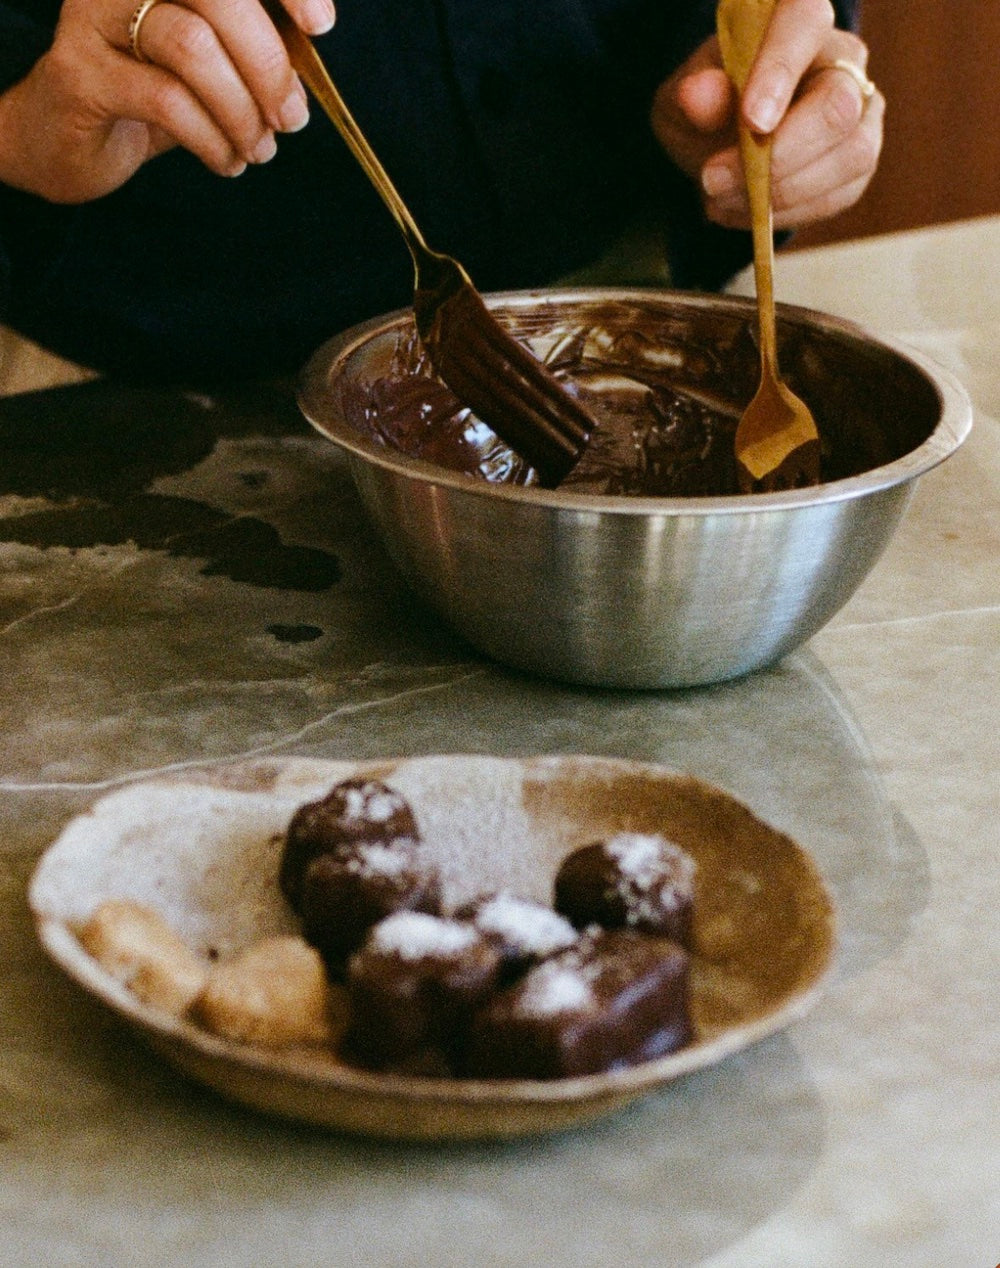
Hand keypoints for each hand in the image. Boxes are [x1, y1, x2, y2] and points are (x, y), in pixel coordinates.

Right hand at [0, 0, 334, 203]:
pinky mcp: (81, 73)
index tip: (320, 25)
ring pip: (193, 49)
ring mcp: (94, 18)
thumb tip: (305, 63)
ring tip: (258, 149)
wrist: (62, 138)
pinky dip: (211, 140)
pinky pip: (166, 101)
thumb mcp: (209, 65)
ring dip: (242, 111)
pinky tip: (226, 161)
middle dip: (268, 64)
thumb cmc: (147, 93)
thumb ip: (251, 50)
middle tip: (291, 118)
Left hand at [650, 0, 883, 229]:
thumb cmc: (708, 107)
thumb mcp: (683, 100)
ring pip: (850, 156)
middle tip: (715, 178)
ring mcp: (860, 114)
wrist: (721, 143)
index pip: (803, 24)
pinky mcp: (858, 163)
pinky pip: (839, 195)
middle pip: (838, 106)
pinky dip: (787, 213)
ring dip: (781, 192)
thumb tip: (697, 94)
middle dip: (778, 156)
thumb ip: (693, 96)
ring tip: (723, 199)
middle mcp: (842, 61)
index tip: (751, 122)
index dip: (780, 72)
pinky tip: (747, 210)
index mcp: (797, 21)